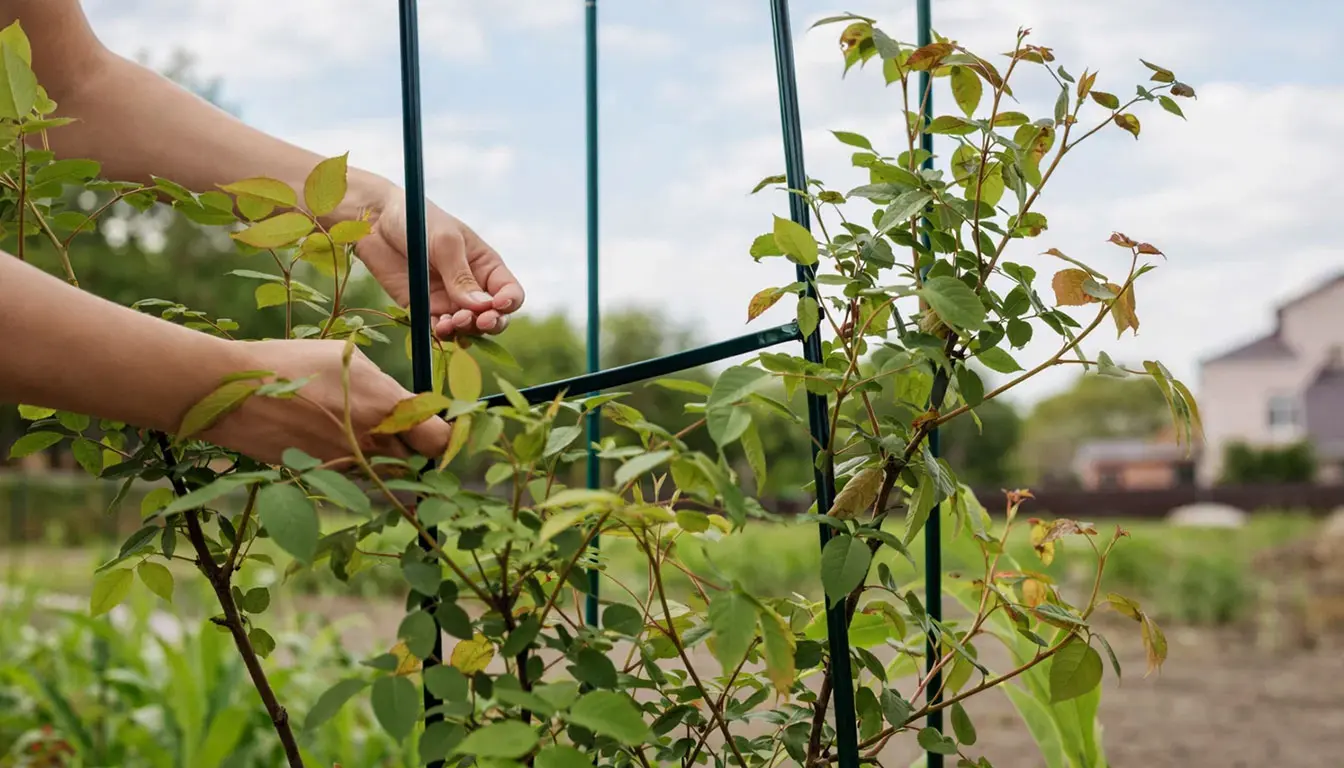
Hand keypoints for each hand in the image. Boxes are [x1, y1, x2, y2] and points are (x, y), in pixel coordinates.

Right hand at [200, 339, 451, 465]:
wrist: (235, 393)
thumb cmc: (293, 364)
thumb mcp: (349, 359)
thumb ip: (387, 387)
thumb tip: (406, 402)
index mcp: (389, 408)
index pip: (441, 438)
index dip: (446, 435)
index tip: (441, 428)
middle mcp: (375, 443)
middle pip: (419, 462)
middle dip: (419, 452)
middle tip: (410, 437)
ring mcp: (349, 466)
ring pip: (385, 472)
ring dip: (384, 458)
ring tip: (358, 431)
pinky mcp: (324, 479)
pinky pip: (352, 476)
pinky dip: (351, 464)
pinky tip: (329, 440)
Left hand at [356, 185, 524, 340]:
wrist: (375, 221)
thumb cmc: (417, 220)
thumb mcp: (444, 241)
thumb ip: (460, 275)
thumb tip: (480, 307)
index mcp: (485, 266)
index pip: (510, 292)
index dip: (508, 303)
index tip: (496, 305)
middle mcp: (471, 287)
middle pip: (494, 317)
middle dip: (488, 323)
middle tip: (475, 321)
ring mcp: (449, 300)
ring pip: (468, 328)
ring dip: (464, 331)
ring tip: (449, 323)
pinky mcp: (425, 309)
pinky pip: (440, 330)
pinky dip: (442, 334)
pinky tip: (436, 328)